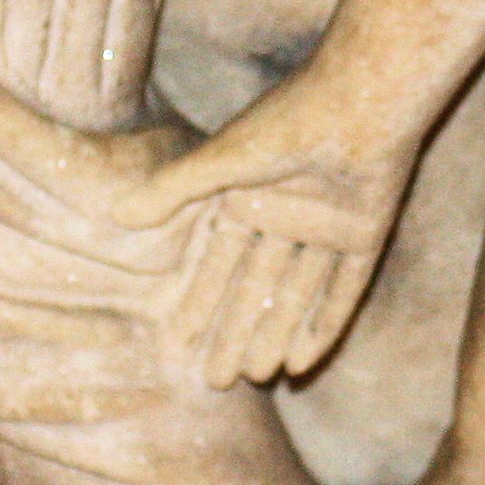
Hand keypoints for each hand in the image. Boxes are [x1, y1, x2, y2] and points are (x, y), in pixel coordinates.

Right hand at [130, 85, 412, 388]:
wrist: (360, 104)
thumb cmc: (285, 124)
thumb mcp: (220, 161)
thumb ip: (173, 191)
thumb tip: (118, 217)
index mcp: (249, 194)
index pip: (220, 260)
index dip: (201, 301)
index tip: (179, 341)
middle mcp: (286, 214)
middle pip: (257, 285)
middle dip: (236, 330)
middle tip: (216, 379)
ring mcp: (328, 226)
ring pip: (297, 293)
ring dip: (276, 332)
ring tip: (254, 376)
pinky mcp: (367, 235)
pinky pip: (343, 290)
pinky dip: (324, 323)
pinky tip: (302, 363)